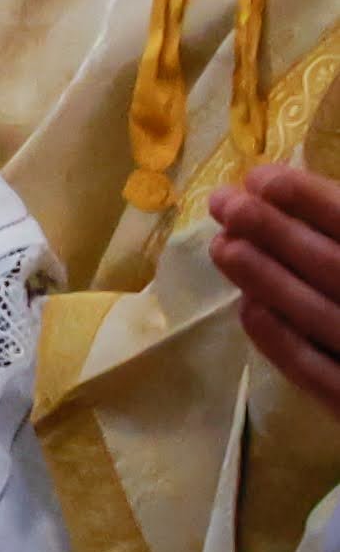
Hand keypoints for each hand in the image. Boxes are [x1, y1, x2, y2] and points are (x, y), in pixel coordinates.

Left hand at [212, 162, 339, 414]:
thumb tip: (319, 196)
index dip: (309, 198)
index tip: (260, 177)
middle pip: (333, 265)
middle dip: (272, 230)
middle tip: (223, 203)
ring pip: (320, 316)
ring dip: (264, 278)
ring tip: (222, 246)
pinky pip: (320, 374)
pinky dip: (281, 342)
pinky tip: (248, 309)